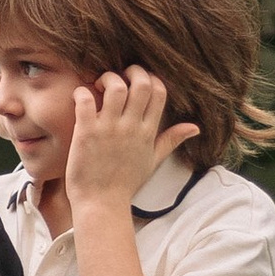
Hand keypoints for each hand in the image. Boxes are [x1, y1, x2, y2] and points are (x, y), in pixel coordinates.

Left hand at [64, 68, 196, 215]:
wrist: (102, 204)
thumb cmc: (125, 183)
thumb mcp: (154, 161)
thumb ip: (171, 140)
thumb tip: (194, 128)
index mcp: (148, 132)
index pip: (159, 92)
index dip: (150, 79)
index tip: (137, 82)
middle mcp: (131, 127)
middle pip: (142, 84)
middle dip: (131, 71)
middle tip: (119, 76)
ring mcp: (109, 129)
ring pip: (116, 87)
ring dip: (108, 79)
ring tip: (100, 86)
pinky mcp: (86, 133)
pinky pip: (86, 101)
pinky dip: (81, 92)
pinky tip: (80, 96)